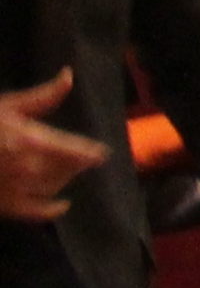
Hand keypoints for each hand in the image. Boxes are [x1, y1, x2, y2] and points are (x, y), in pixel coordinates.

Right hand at [0, 71, 105, 218]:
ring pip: (53, 187)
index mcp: (29, 140)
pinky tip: (63, 205)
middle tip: (84, 159)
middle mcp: (25, 167)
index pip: (71, 149)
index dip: (89, 152)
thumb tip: (68, 75)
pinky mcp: (4, 205)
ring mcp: (14, 189)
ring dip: (65, 179)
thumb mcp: (8, 106)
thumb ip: (42, 96)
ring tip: (69, 171)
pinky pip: (34, 212)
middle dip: (77, 163)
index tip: (102, 153)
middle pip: (65, 169)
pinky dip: (51, 210)